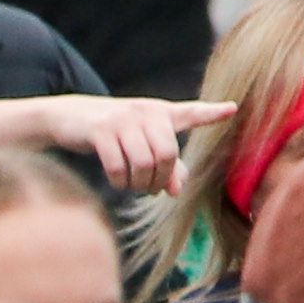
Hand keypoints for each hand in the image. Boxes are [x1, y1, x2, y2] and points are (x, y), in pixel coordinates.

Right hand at [0, 97, 230, 192]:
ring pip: (144, 163)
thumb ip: (166, 167)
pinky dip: (119, 182)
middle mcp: (146, 113)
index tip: (233, 109)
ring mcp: (123, 120)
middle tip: (151, 188)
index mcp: (161, 113)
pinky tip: (118, 181)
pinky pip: (118, 167)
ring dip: (139, 184)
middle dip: (160, 180)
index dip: (211, 113)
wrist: (70, 117)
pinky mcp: (100, 130)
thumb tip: (176, 193)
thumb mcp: (142, 144)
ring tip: (134, 185)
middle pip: (168, 155)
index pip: (191, 113)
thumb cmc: (115, 134)